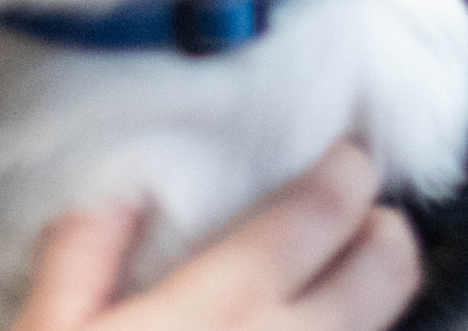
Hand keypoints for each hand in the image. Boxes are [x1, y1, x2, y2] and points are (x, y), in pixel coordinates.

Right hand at [13, 142, 419, 330]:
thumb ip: (80, 256)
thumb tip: (121, 189)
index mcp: (217, 310)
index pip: (314, 217)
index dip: (345, 176)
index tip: (351, 158)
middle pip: (383, 274)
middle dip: (387, 235)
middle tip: (374, 219)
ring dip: (381, 306)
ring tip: (360, 288)